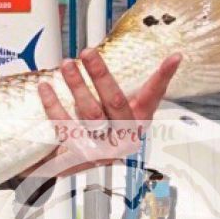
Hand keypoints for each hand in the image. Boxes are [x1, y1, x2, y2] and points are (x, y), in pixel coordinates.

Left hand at [31, 49, 181, 179]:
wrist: (68, 165)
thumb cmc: (95, 132)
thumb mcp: (113, 114)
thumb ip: (116, 93)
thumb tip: (114, 61)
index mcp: (136, 124)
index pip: (152, 98)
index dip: (162, 78)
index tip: (173, 58)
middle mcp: (123, 137)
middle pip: (115, 101)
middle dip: (101, 74)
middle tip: (88, 52)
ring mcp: (102, 148)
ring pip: (90, 112)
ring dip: (77, 85)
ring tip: (67, 64)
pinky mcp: (79, 154)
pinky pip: (65, 124)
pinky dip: (53, 104)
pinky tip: (46, 87)